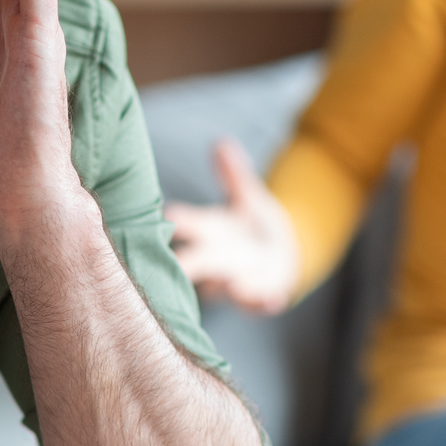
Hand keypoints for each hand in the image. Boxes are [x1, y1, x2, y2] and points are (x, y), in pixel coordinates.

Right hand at [165, 140, 301, 314]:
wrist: (279, 259)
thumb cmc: (251, 227)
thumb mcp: (246, 197)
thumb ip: (233, 174)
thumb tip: (221, 142)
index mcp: (210, 231)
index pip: (187, 225)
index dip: (177, 220)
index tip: (167, 215)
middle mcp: (216, 258)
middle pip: (195, 262)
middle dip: (186, 263)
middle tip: (177, 266)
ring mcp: (234, 280)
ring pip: (223, 288)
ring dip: (228, 286)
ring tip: (233, 283)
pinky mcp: (257, 296)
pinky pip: (258, 303)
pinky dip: (264, 302)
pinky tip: (275, 300)